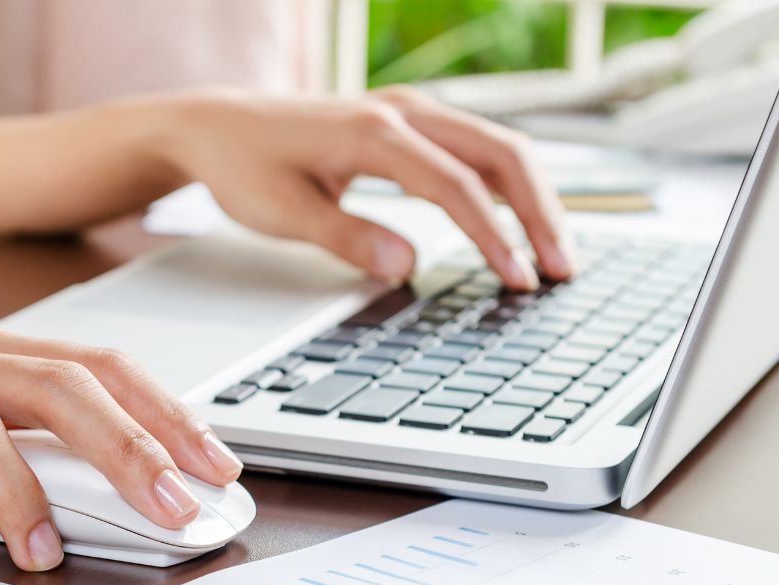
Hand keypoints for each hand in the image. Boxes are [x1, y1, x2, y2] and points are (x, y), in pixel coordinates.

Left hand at [163, 86, 575, 290]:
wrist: (216, 127)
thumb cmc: (243, 166)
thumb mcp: (282, 212)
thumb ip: (346, 237)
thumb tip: (407, 266)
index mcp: (374, 131)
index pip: (455, 185)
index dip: (493, 236)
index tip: (518, 280)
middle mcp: (402, 111)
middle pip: (500, 153)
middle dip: (538, 214)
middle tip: (562, 270)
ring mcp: (409, 111)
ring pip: (497, 145)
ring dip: (532, 198)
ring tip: (554, 253)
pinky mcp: (407, 123)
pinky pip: (475, 148)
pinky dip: (506, 184)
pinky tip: (519, 221)